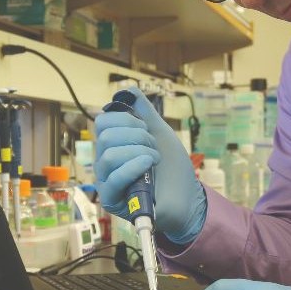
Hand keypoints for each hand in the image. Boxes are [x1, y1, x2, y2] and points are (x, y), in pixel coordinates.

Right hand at [94, 87, 206, 243]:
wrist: (187, 198)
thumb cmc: (173, 169)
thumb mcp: (161, 133)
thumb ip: (145, 112)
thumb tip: (129, 90)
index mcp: (114, 144)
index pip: (103, 122)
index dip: (127, 120)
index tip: (147, 131)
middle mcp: (105, 161)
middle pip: (105, 135)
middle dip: (137, 137)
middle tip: (153, 149)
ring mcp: (107, 180)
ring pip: (109, 155)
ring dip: (139, 153)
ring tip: (154, 162)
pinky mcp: (112, 199)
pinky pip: (113, 178)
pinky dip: (133, 167)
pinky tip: (148, 166)